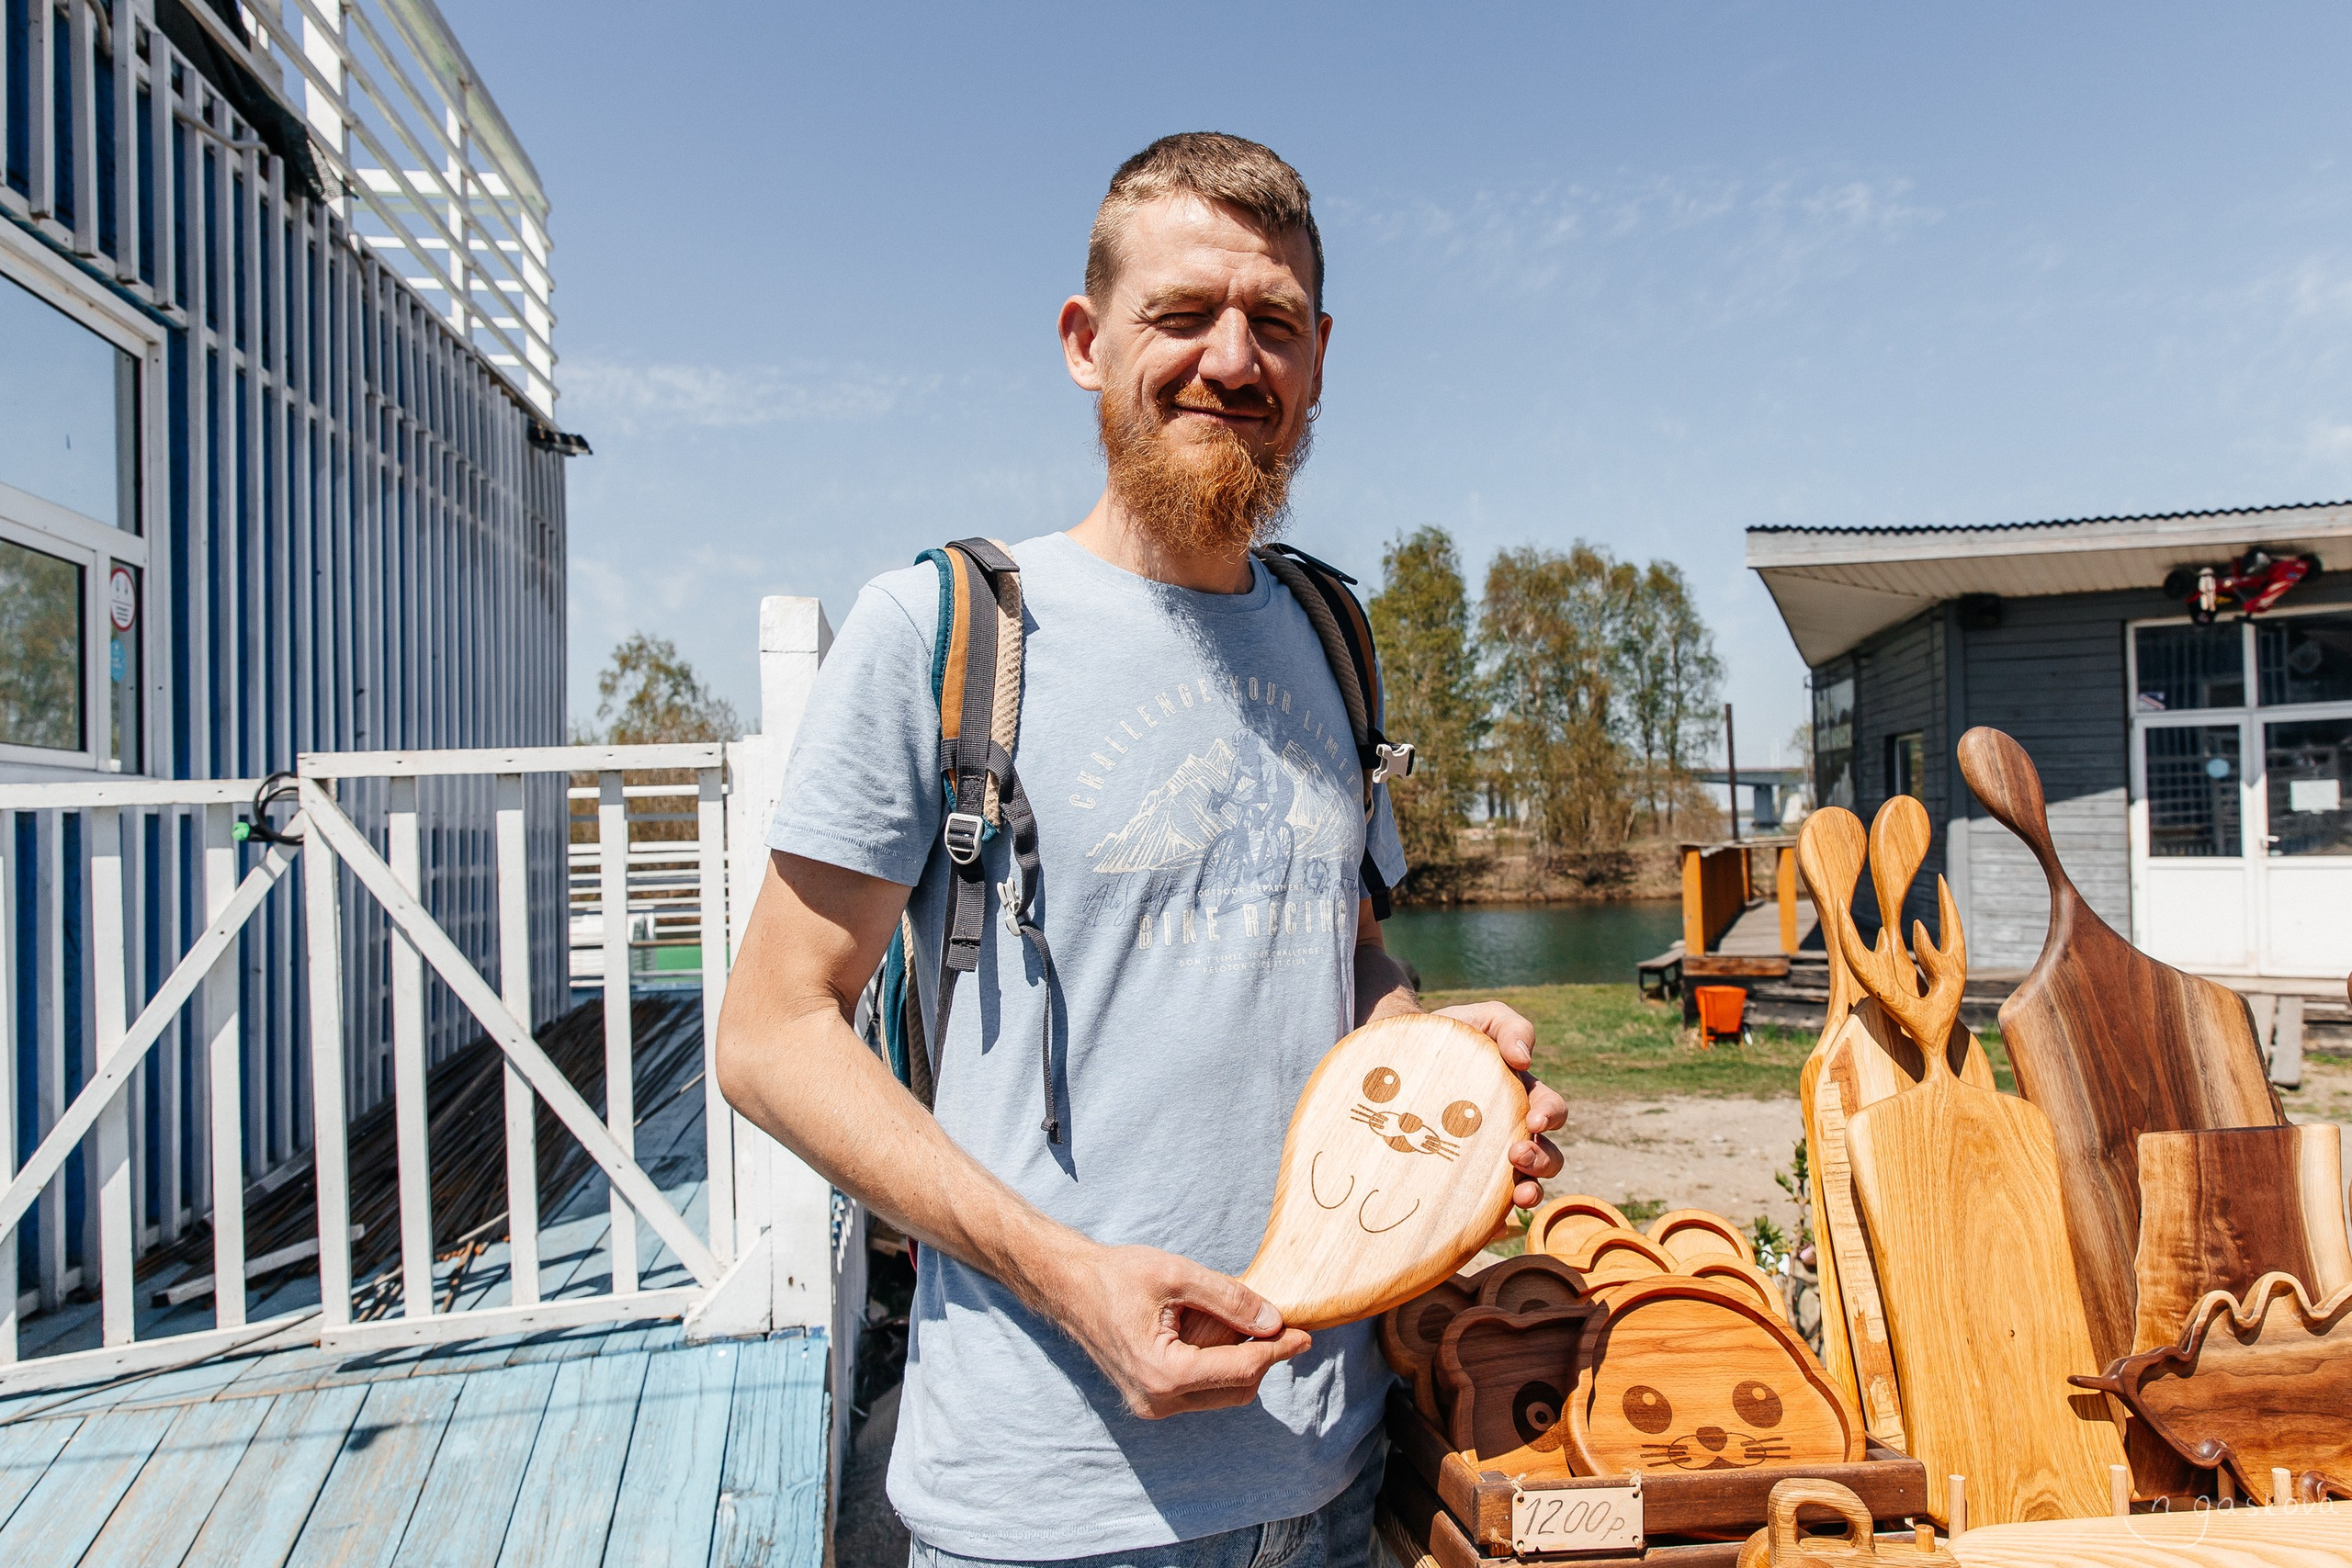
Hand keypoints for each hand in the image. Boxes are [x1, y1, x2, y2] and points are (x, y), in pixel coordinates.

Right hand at [1047, 1241, 1312, 1418]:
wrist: (1069, 1286)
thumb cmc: (1118, 1276)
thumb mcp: (1178, 1275)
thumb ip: (1230, 1299)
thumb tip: (1274, 1321)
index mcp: (1164, 1373)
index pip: (1241, 1371)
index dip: (1278, 1351)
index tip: (1306, 1334)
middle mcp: (1158, 1401)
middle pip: (1238, 1389)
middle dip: (1261, 1357)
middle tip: (1277, 1323)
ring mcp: (1152, 1405)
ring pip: (1222, 1393)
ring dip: (1240, 1362)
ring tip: (1237, 1321)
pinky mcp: (1150, 1400)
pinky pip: (1201, 1390)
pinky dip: (1217, 1365)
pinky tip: (1213, 1333)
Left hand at [1433, 1000, 1565, 1209]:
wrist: (1394, 1054)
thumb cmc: (1443, 1036)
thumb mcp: (1477, 1019)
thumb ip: (1509, 1026)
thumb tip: (1524, 1058)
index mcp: (1518, 1095)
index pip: (1550, 1111)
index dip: (1551, 1117)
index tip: (1534, 1120)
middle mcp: (1507, 1131)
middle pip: (1546, 1156)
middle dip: (1543, 1161)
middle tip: (1517, 1155)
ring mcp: (1483, 1159)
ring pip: (1524, 1186)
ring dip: (1530, 1191)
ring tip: (1518, 1193)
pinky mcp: (1458, 1181)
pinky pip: (1484, 1210)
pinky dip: (1495, 1221)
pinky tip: (1488, 1224)